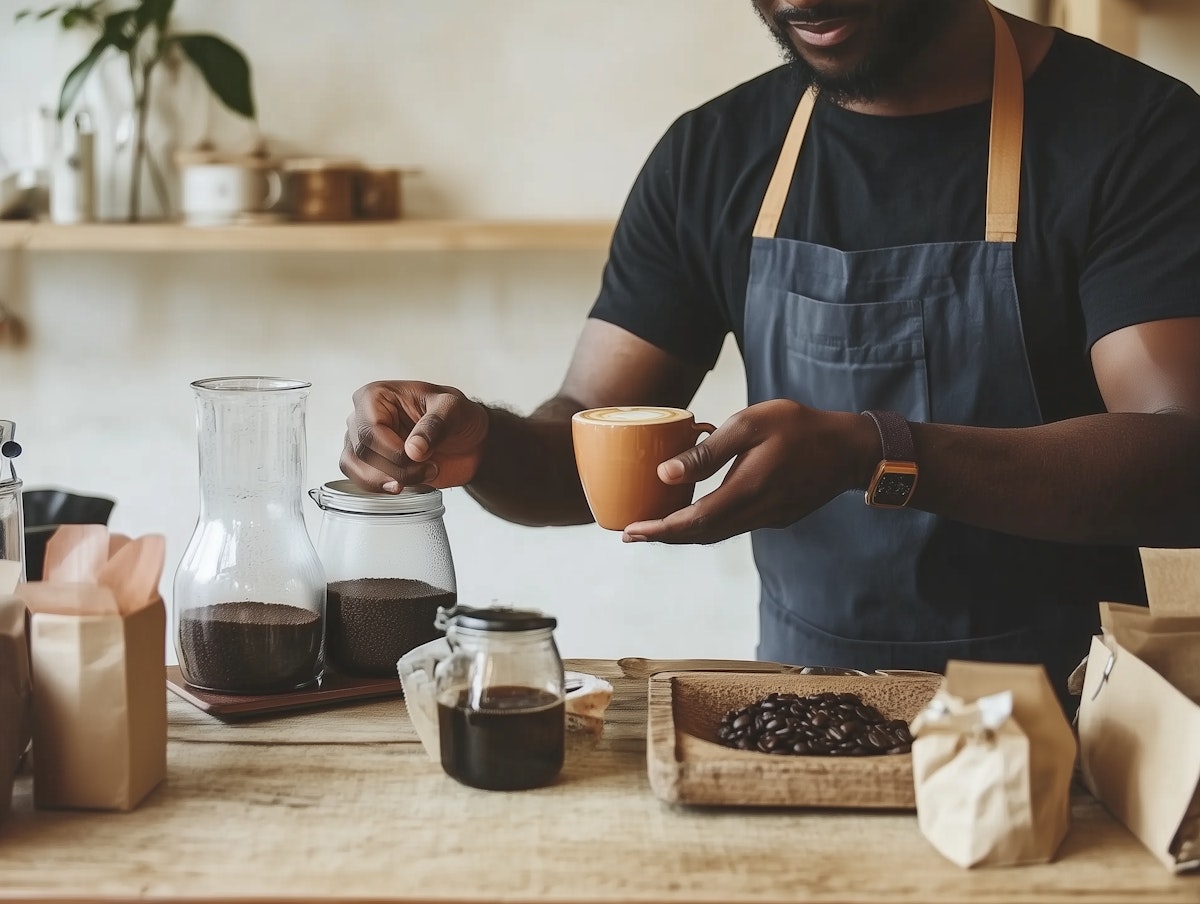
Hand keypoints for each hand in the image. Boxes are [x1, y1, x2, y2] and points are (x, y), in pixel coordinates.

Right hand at [340, 381, 489, 492]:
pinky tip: (406, 485)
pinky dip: (384, 487)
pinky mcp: (369, 464)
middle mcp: (362, 417)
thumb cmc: (457, 416)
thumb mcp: (454, 409)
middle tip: (430, 467)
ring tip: (421, 475)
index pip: (370, 428)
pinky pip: (361, 481)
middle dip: (398, 468)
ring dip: (390, 480)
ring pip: (357, 468)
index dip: (394, 450)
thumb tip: (413, 449)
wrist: (468, 441)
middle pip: (363, 451)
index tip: (423, 456)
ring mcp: (363, 442)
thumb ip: (436, 424)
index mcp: (377, 395)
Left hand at [622, 400, 876, 544]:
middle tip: (632, 534)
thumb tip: (665, 472)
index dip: (658, 529)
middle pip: (700, 535)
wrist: (851, 449)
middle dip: (664, 536)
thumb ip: (708, 451)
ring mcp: (767, 518)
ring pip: (716, 534)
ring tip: (655, 527)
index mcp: (745, 491)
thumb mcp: (750, 425)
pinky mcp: (777, 516)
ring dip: (684, 534)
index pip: (692, 521)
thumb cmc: (800, 428)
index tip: (631, 531)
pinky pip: (733, 527)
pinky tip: (696, 514)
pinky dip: (708, 526)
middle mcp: (755, 513)